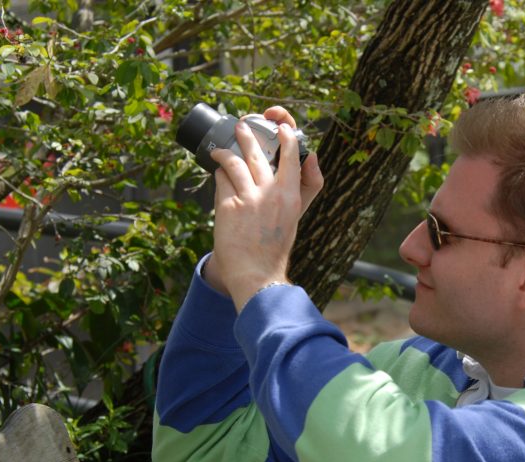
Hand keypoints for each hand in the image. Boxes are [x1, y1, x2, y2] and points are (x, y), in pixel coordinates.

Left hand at [203, 106, 323, 308]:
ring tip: (220, 149)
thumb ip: (302, 188)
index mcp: (292, 195)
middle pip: (258, 153)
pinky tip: (217, 175)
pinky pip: (222, 180)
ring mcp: (249, 198)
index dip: (286, 136)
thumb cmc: (275, 246)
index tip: (280, 127)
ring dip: (225, 151)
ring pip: (234, 162)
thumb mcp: (295, 217)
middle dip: (247, 134)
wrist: (256, 272)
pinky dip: (219, 175)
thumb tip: (307, 159)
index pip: (292, 155)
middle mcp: (272, 193)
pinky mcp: (229, 205)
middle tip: (241, 125)